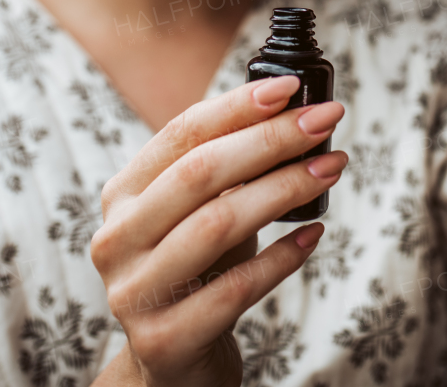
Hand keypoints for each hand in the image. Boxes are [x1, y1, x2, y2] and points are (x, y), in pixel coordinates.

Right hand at [89, 75, 347, 385]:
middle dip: (270, 140)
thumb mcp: (204, 214)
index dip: (236, 105)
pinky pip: (235, 289)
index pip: (179, 134)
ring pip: (217, 225)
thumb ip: (231, 169)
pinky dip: (282, 258)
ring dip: (283, 189)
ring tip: (330, 168)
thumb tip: (298, 113)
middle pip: (199, 173)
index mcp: (122, 196)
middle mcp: (116, 240)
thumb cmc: (200, 273)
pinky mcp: (165, 339)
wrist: (173, 365)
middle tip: (324, 122)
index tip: (290, 87)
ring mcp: (134, 292)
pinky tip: (314, 235)